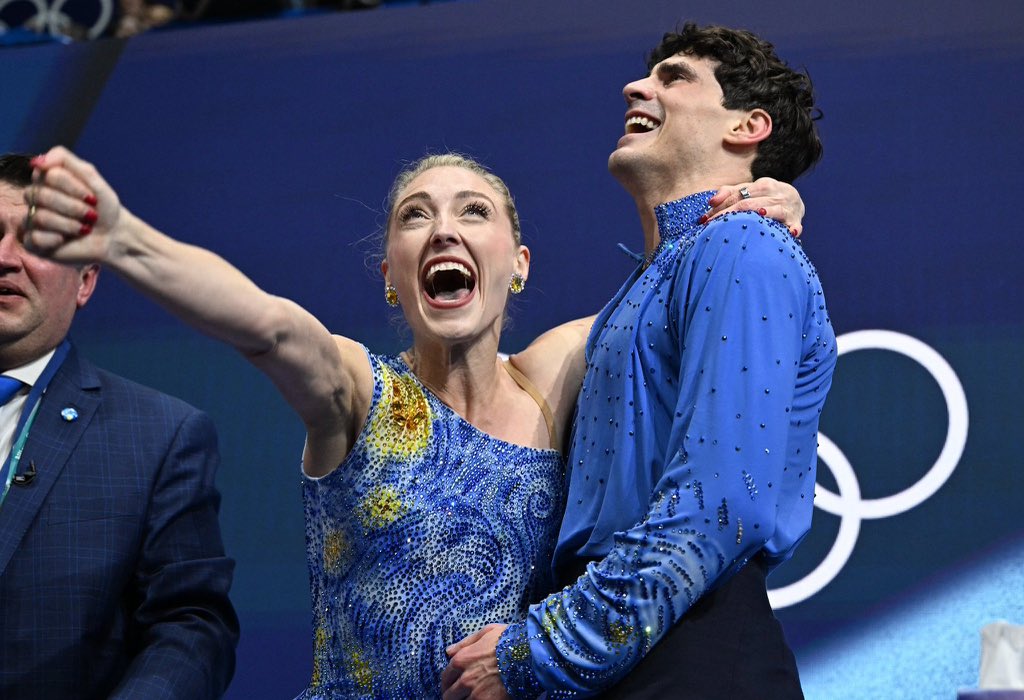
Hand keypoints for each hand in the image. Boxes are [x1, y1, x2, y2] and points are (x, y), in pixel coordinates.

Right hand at [23, 146, 124, 262]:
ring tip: (84, 228)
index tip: (93, 198)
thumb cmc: (104, 207)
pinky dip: (57, 239)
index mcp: (45, 179)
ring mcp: (32, 220)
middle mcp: (35, 198)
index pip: (48, 174)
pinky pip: (35, 238)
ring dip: (70, 224)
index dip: (74, 188)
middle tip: (91, 216)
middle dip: (74, 208)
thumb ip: (65, 160)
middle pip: (42, 196)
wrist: (114, 237)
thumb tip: (37, 161)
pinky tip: (65, 240)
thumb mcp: (92, 178)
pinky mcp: (33, 242)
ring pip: (40, 217)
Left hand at [441, 624, 510, 699]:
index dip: (448, 682)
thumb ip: (465, 642)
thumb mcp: (487, 632)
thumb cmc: (510, 640)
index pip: (446, 677)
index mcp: (462, 660)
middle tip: (460, 696)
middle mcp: (465, 679)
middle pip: (449, 695)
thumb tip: (448, 652)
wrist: (531, 654)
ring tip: (473, 697)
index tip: (452, 685)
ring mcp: (476, 694)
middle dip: (453, 695)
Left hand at [707, 177, 804, 237]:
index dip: (719, 208)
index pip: (737, 196)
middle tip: (712, 227)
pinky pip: (794, 224)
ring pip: (772, 210)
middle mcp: (774, 193)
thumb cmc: (765, 197)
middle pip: (749, 204)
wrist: (795, 200)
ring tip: (754, 218)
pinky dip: (793, 228)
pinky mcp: (795, 220)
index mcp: (761, 185)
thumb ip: (729, 193)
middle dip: (729, 215)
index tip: (704, 220)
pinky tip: (791, 232)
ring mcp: (786, 206)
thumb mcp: (749, 191)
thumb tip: (711, 202)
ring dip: (763, 215)